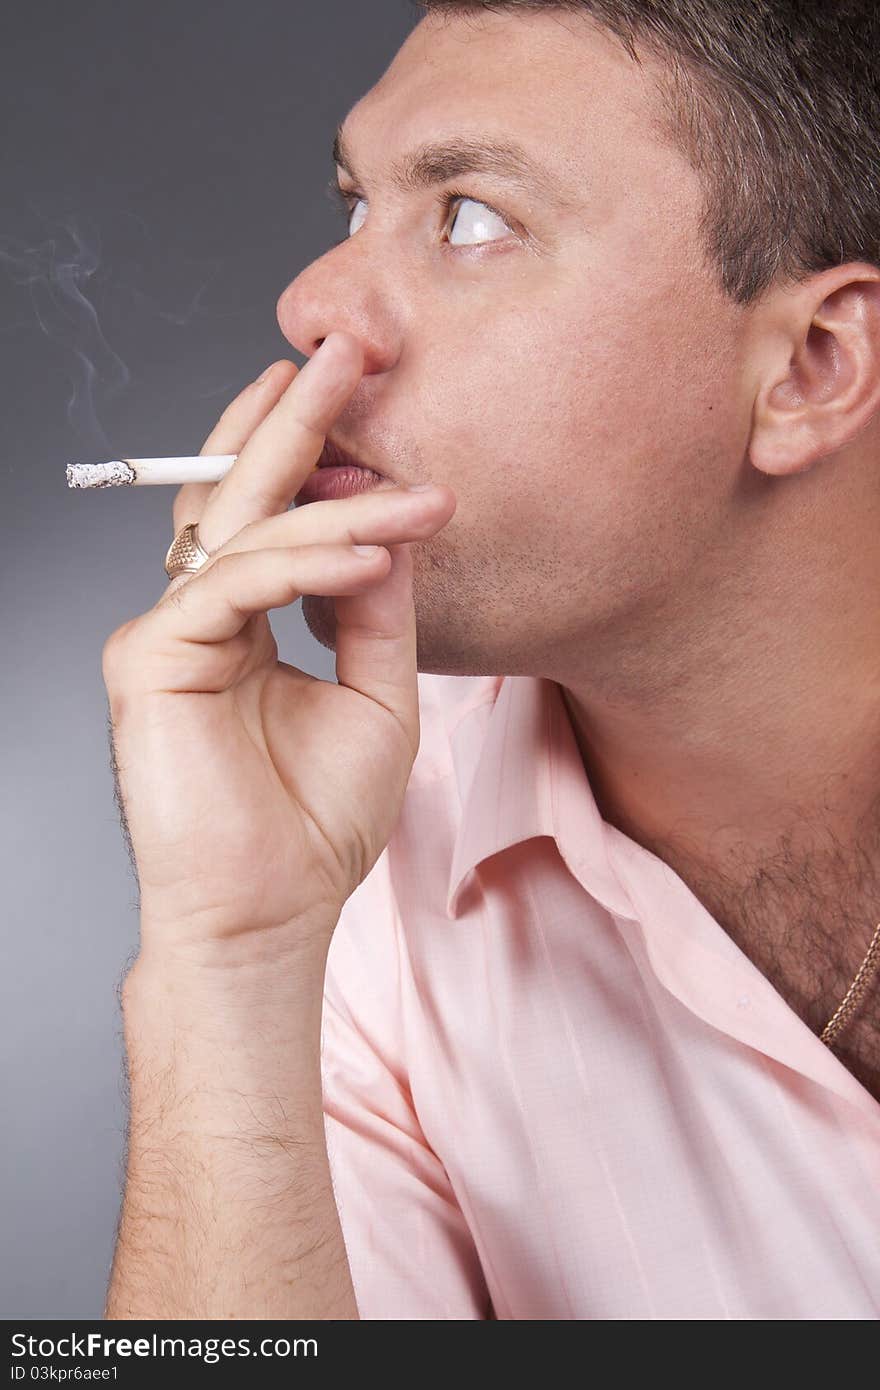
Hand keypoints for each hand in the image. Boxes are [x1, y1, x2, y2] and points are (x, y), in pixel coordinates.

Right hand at [102, 331, 455, 961]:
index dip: (315, 455)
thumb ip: (378, 612)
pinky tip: (372, 552)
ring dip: (334, 501)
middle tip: (348, 348)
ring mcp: (168, 632)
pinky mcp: (150, 656)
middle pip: (241, 494)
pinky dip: (307, 563)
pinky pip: (234, 584)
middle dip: (296, 418)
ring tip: (414, 487)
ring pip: (247, 533)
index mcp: (242, 623)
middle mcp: (198, 616)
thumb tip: (393, 527)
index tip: (376, 407)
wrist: (270, 914)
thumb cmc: (315, 823)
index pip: (271, 516)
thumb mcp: (377, 697)